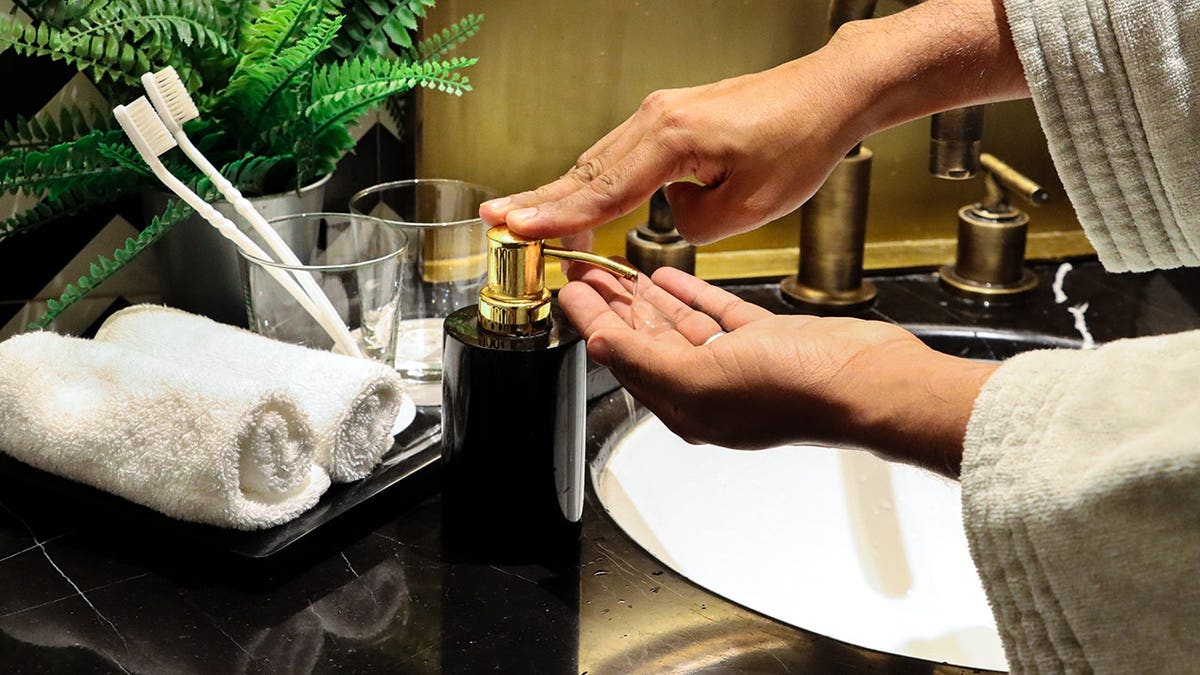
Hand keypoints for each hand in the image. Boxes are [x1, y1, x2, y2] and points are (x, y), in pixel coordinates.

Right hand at [480, 0, 1026, 249]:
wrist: (826, 95)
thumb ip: (690, 223)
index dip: (556, 218)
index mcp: (672, 139)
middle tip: (495, 223)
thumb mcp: (747, 208)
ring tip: (522, 218)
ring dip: (561, 192)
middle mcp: (657, 118)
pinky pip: (618, 154)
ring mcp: (660, 113)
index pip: (602, 191)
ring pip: (598, 161)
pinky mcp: (670, 118)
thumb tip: (665, 216)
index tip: (518, 231)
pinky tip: (576, 200)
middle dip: (539, 201)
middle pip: (586, 171)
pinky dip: (593, 180)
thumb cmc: (798, 143)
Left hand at [559, 267, 996, 476]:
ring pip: (679, 326)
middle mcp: (707, 388)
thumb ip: (644, 359)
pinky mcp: (767, 342)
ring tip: (620, 270)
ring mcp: (738, 364)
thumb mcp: (703, 376)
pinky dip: (692, 295)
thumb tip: (598, 344)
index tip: (569, 290)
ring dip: (648, 298)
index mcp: (685, 405)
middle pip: (645, 340)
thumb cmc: (798, 390)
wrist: (871, 382)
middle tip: (588, 271)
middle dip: (614, 305)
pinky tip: (673, 277)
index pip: (622, 357)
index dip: (592, 321)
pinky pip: (717, 315)